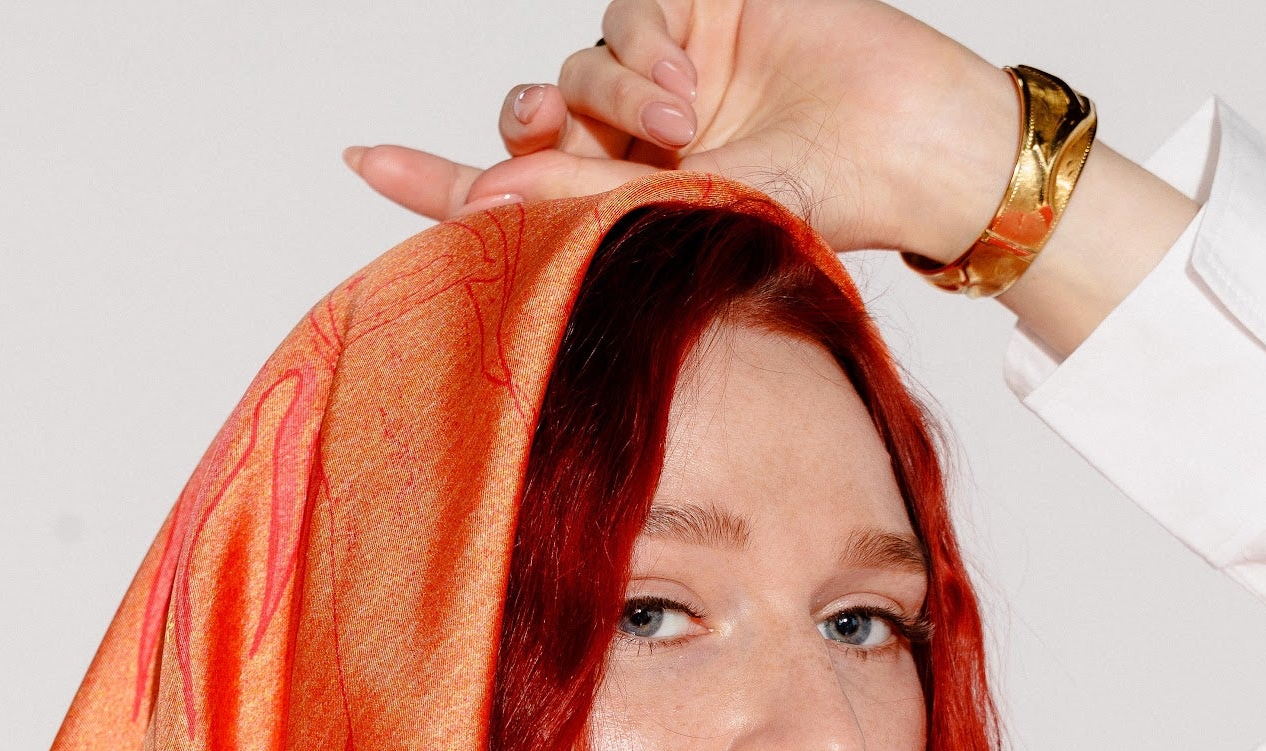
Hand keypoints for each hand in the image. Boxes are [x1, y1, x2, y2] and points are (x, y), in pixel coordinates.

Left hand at [345, 0, 1023, 266]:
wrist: (904, 144)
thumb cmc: (815, 202)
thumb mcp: (686, 215)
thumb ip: (583, 201)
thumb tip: (485, 196)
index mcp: (624, 209)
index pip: (507, 191)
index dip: (432, 176)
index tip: (361, 159)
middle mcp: (632, 143)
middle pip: (531, 114)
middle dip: (541, 125)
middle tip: (576, 140)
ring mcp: (662, 73)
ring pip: (576, 62)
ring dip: (611, 89)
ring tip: (680, 120)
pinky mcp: (694, 8)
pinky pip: (624, 9)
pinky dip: (642, 45)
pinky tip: (692, 78)